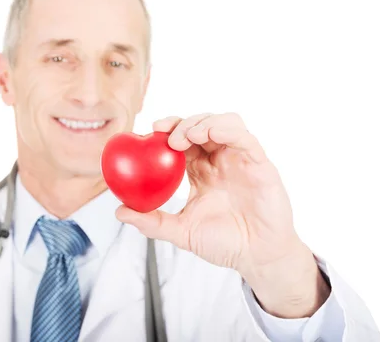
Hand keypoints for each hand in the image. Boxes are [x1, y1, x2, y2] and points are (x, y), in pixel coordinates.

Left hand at [116, 112, 329, 317]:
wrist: (257, 257)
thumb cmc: (224, 244)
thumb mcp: (182, 232)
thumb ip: (152, 222)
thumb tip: (119, 212)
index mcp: (201, 171)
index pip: (182, 140)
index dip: (167, 130)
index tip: (150, 131)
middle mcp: (220, 160)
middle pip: (201, 125)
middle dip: (182, 122)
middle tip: (166, 134)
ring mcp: (240, 160)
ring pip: (224, 122)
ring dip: (204, 122)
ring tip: (188, 136)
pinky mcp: (260, 164)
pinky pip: (245, 138)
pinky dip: (228, 129)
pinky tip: (212, 133)